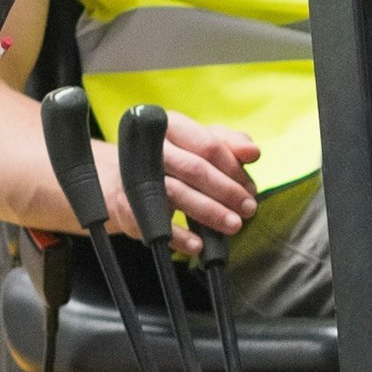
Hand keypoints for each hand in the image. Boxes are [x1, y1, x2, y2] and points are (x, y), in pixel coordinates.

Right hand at [99, 117, 261, 246]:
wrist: (118, 179)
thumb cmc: (170, 159)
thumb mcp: (198, 144)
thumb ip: (228, 143)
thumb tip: (252, 152)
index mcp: (170, 126)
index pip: (207, 145)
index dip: (233, 168)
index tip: (250, 187)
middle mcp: (149, 148)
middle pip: (194, 169)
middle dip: (226, 190)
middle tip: (249, 208)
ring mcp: (135, 177)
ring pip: (177, 193)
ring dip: (210, 212)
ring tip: (233, 225)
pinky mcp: (128, 205)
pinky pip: (156, 222)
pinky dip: (179, 236)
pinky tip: (200, 245)